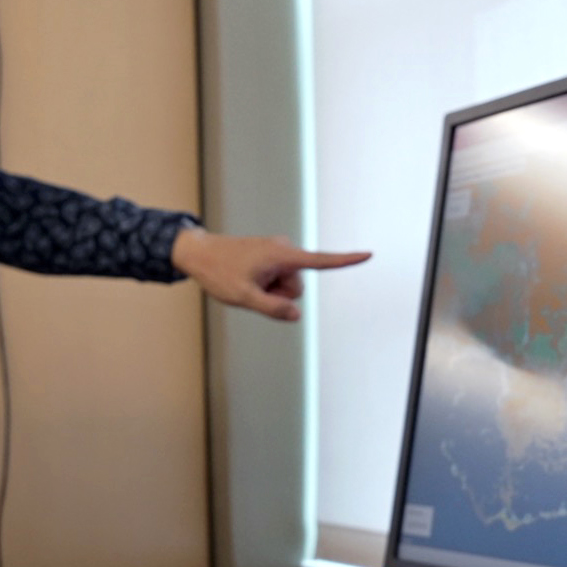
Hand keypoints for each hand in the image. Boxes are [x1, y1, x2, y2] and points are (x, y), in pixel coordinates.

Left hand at [171, 227, 370, 321]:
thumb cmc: (218, 272)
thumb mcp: (243, 297)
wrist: (197, 252)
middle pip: (297, 286)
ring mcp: (277, 253)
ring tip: (245, 280)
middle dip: (279, 294)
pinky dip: (265, 284)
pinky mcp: (270, 256)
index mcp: (282, 256)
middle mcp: (284, 250)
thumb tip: (296, 315)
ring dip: (270, 289)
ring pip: (287, 285)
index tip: (368, 254)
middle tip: (250, 286)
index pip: (321, 261)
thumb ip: (272, 308)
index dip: (346, 260)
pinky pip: (277, 279)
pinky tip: (245, 277)